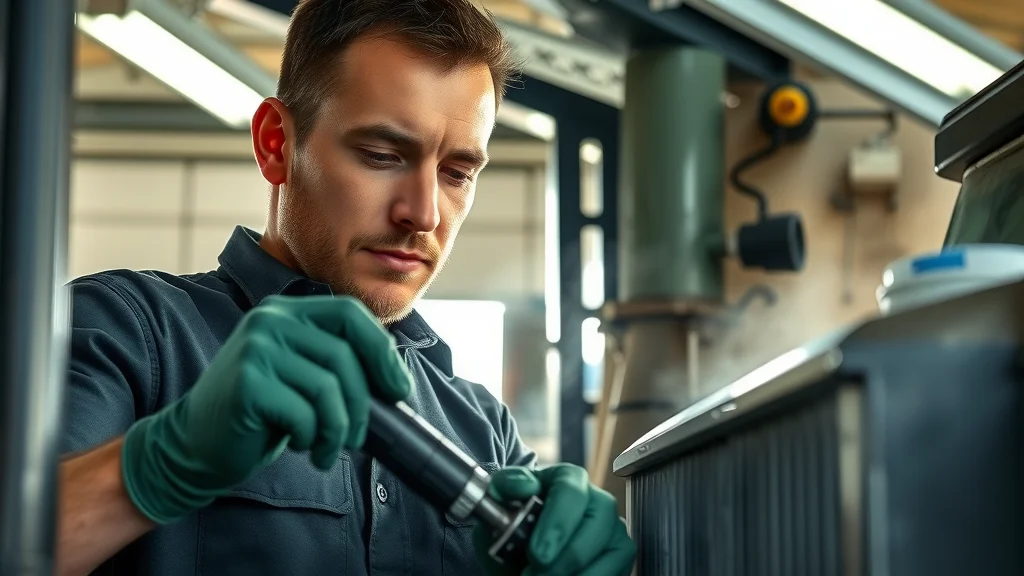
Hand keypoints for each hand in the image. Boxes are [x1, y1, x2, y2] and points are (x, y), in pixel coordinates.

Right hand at [120, 295, 411, 523]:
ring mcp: (256, 348)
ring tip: (327, 448)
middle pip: (344, 356)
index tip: (398, 389)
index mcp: (287, 311)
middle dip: (363, 404)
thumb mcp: (301, 374)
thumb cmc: (260, 412)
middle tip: (357, 437)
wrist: (196, 442)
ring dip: (338, 429)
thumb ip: (337, 362)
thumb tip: (397, 379)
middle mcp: (270, 320)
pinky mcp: (248, 383)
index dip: (382, 352)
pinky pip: (305, 414)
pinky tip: (302, 446)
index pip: (350, 314)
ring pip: (328, 388)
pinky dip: (313, 438)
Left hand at [472, 464, 636, 575]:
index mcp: (568, 479)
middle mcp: (598, 500)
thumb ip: (506, 487)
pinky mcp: (621, 556)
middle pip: (597, 524)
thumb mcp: (499, 503)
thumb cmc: (513, 524)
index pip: (571, 492)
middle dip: (565, 560)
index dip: (556, 524)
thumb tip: (525, 485)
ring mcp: (614, 529)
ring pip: (612, 554)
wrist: (520, 550)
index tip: (537, 554)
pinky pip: (616, 573)